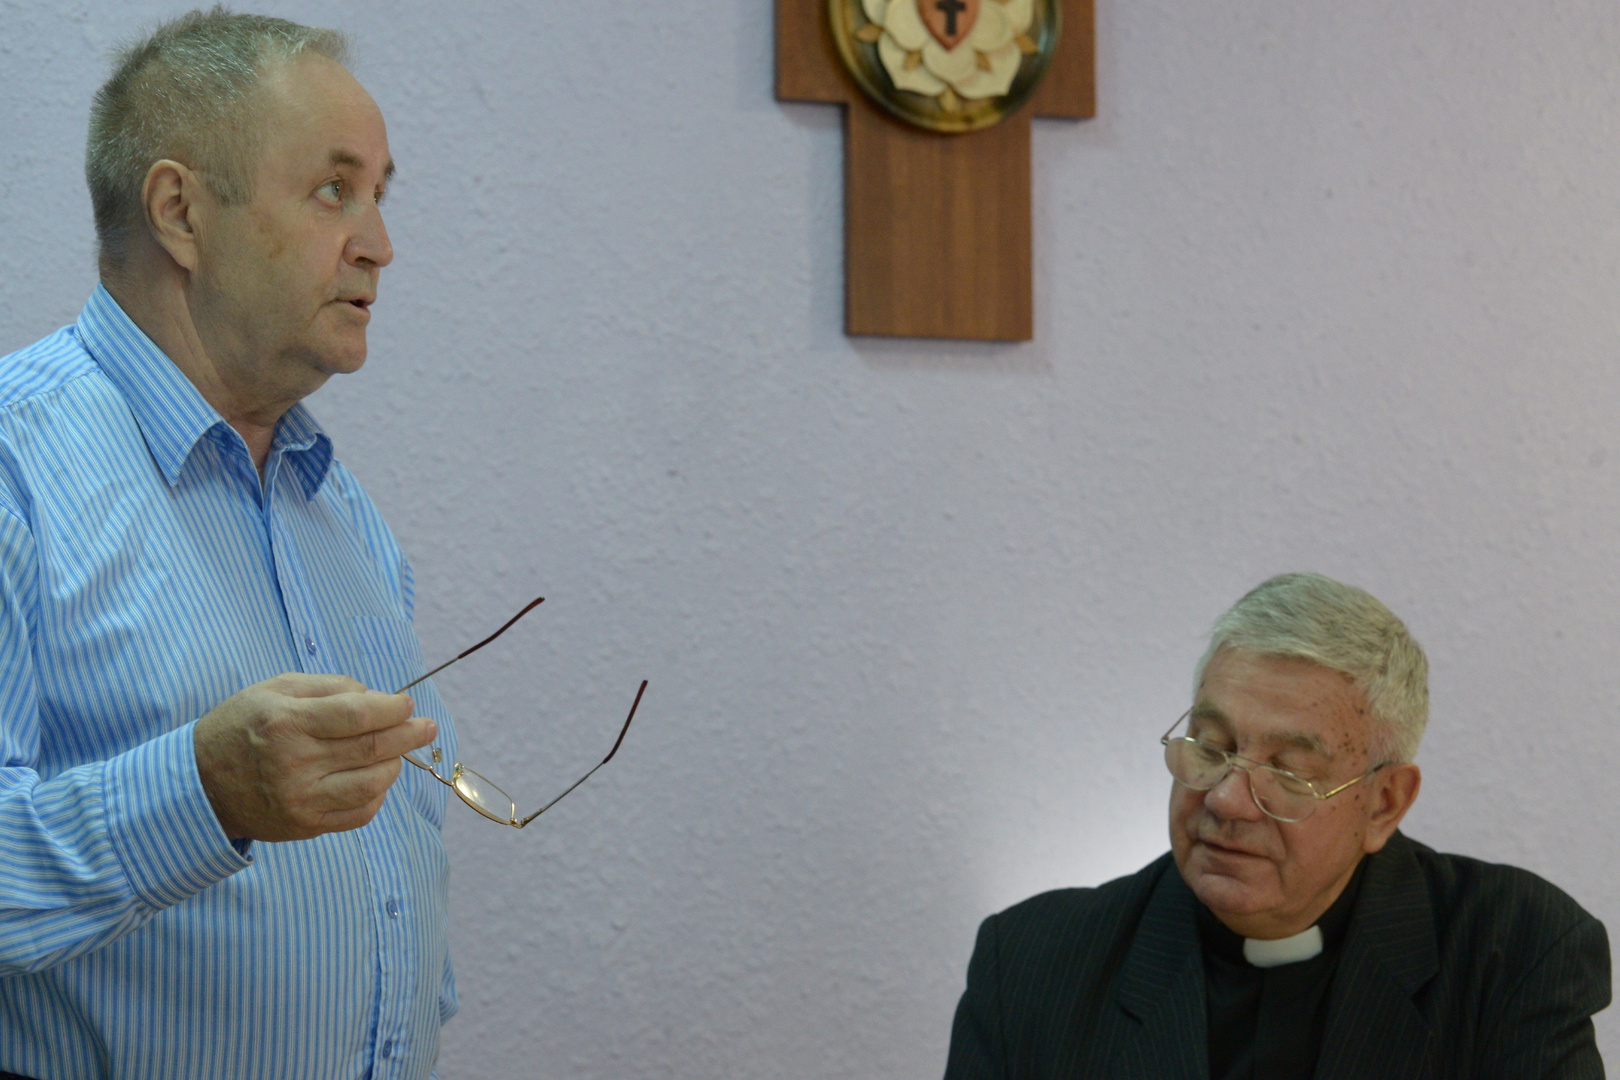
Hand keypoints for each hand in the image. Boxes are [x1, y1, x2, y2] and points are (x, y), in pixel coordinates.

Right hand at [193, 673, 436, 841]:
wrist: (199, 784)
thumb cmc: (242, 727)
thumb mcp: (275, 689)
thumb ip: (329, 687)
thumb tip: (376, 696)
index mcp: (287, 722)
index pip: (357, 715)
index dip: (392, 708)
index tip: (406, 703)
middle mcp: (295, 763)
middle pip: (372, 749)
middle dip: (409, 735)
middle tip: (427, 727)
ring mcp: (301, 799)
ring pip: (372, 783)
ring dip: (395, 764)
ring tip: (396, 752)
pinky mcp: (305, 825)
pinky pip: (360, 813)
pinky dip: (377, 794)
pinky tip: (374, 778)